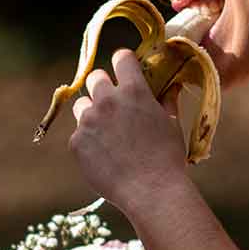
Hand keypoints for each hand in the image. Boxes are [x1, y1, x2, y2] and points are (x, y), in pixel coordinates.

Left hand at [67, 49, 187, 216]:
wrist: (151, 191)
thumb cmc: (167, 158)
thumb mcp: (171, 124)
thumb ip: (167, 101)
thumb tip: (171, 86)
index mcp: (134, 91)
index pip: (121, 58)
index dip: (124, 63)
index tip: (126, 71)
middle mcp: (107, 100)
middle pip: (95, 78)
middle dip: (104, 87)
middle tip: (114, 104)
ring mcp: (89, 121)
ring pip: (82, 105)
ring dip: (93, 113)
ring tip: (108, 134)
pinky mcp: (77, 142)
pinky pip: (79, 134)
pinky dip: (89, 141)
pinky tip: (104, 155)